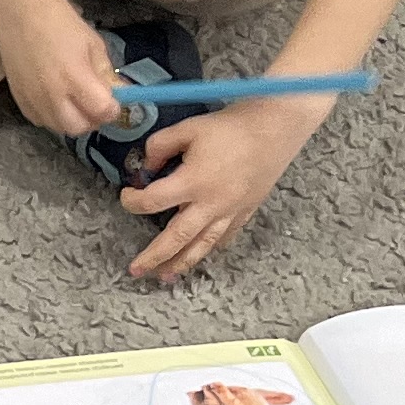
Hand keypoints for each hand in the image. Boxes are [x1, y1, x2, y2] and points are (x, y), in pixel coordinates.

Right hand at [0, 3, 123, 140]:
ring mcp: (33, 99)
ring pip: (59, 128)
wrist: (23, 15)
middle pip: (79, 128)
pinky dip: (52, 116)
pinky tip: (55, 99)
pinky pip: (40, 121)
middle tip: (94, 104)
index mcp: (76, 78)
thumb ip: (107, 75)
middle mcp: (53, 95)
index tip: (114, 100)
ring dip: (72, 120)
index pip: (102, 112)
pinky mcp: (19, 100)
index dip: (113, 109)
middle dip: (92, 119)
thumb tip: (122, 94)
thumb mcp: (94, 46)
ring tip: (74, 101)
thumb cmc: (63, 26)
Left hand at [121, 96, 319, 282]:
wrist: (277, 127)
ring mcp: (231, 210)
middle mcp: (212, 203)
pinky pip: (226, 236)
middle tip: (134, 271)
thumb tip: (145, 169)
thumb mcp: (187, 129)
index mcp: (193, 182)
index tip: (128, 195)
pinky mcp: (247, 210)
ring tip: (165, 277)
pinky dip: (210, 248)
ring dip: (182, 263)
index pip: (152, 202)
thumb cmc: (230, 127)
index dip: (132, 201)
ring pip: (203, 245)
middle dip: (154, 256)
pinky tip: (200, 255)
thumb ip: (158, 147)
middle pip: (176, 238)